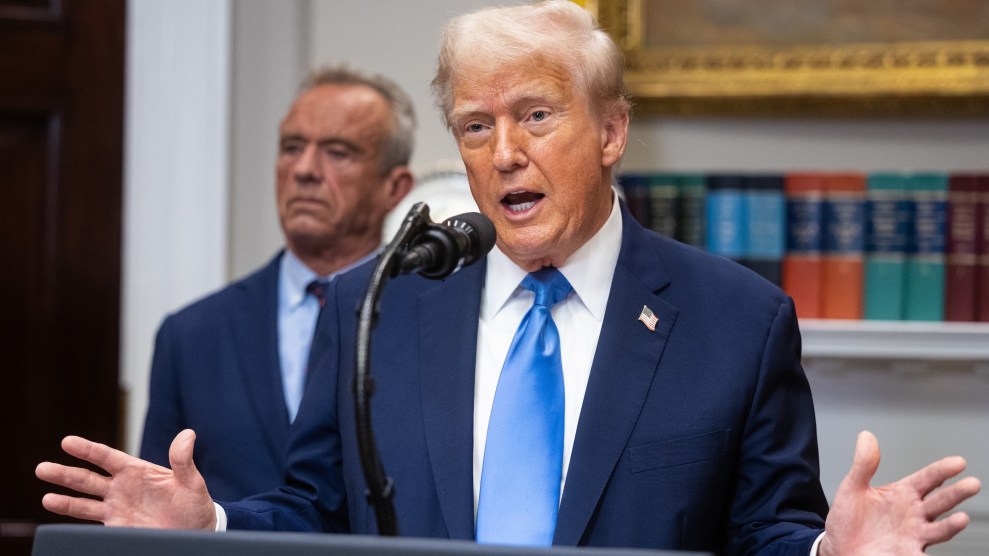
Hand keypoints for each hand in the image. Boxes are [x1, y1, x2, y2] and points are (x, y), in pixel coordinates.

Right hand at [35, 429, 215, 529]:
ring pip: (83, 502)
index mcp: (136, 471)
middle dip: (65, 474)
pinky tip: (59, 518)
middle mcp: (121, 488)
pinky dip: (73, 522)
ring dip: (63, 500)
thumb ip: (184, 460)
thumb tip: (188, 434)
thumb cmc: (195, 504)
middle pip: (87, 479)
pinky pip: (90, 525)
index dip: (87, 450)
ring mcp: (116, 508)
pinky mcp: (116, 527)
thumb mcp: (192, 482)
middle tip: (42, 468)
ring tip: (46, 496)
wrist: (196, 531)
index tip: (67, 442)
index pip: (106, 457)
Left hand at [819, 431, 980, 555]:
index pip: (928, 478)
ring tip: (961, 518)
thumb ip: (863, 465)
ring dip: (951, 525)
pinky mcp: (907, 554)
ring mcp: (914, 535)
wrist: (839, 548)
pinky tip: (931, 554)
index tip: (958, 462)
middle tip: (972, 484)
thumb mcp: (852, 488)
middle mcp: (914, 514)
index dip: (942, 470)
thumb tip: (866, 436)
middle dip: (956, 493)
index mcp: (903, 494)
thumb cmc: (848, 519)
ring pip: (939, 529)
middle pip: (940, 501)